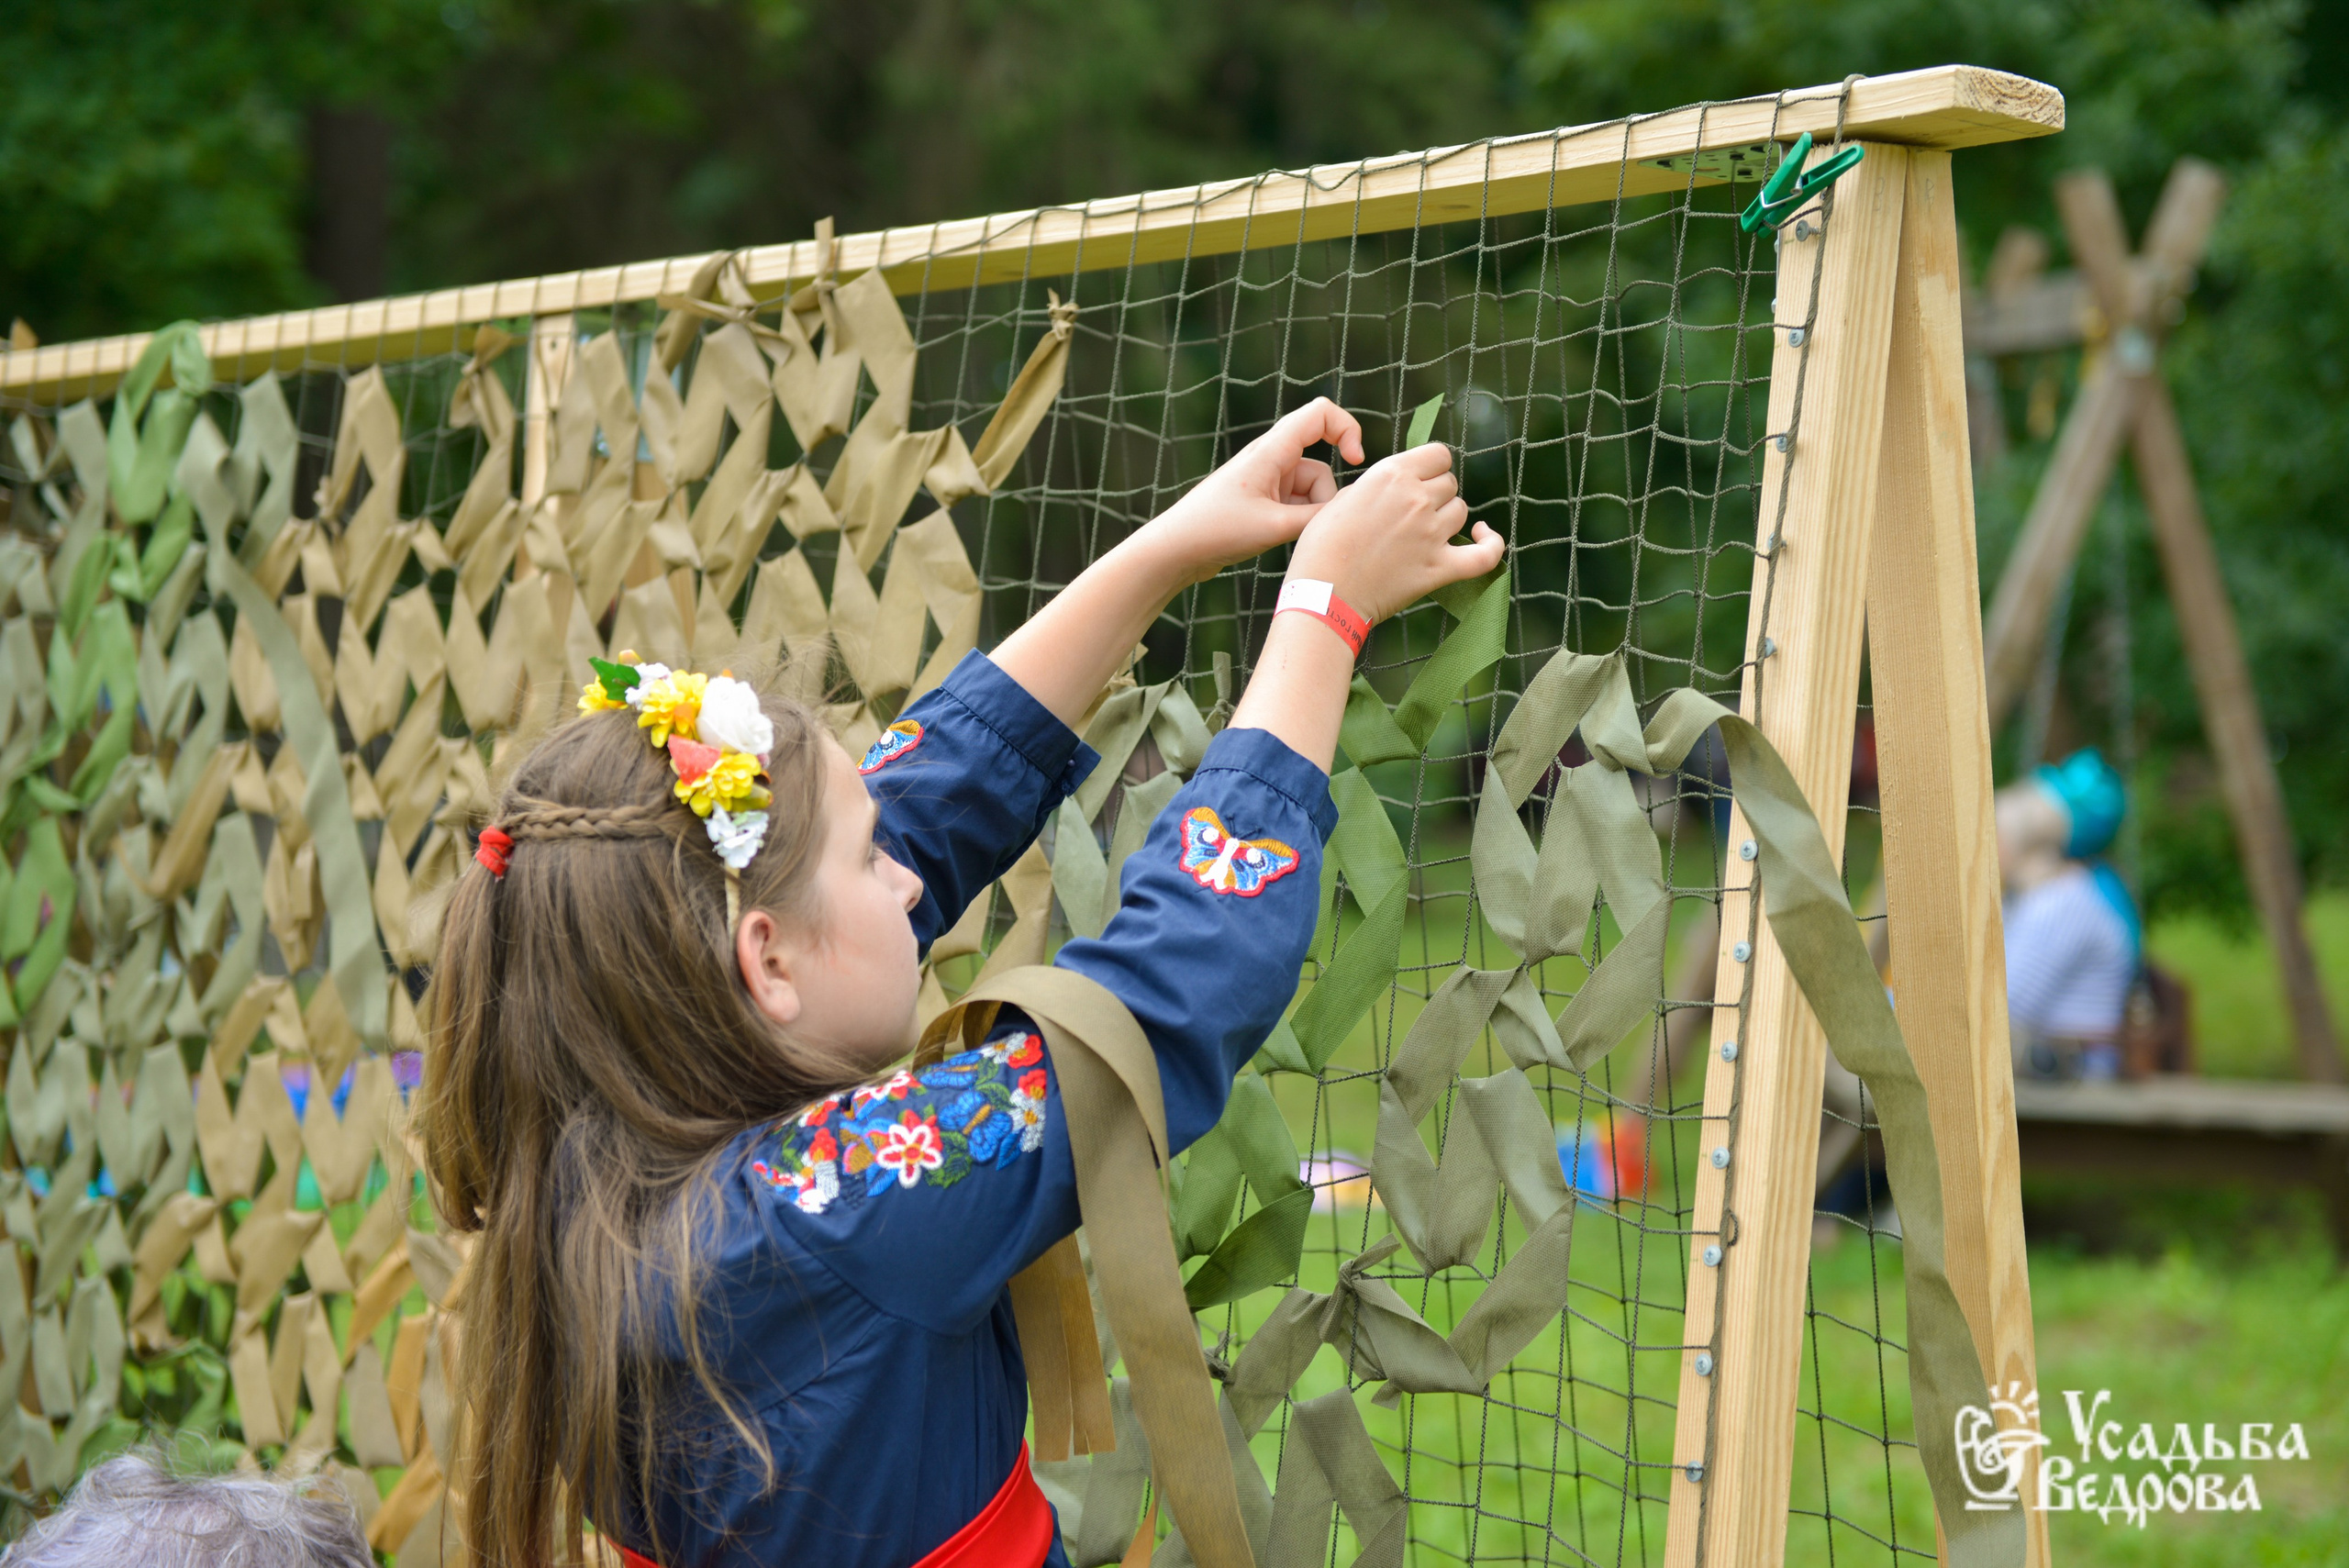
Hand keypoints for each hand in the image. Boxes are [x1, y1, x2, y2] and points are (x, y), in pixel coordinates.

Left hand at [1140, 397, 1367, 584]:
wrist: (1176, 549)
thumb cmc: (1216, 531)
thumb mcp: (1275, 527)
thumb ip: (1318, 518)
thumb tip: (1350, 512)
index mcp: (1271, 451)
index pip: (1321, 413)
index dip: (1347, 429)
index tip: (1355, 460)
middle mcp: (1270, 460)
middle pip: (1320, 465)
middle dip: (1325, 496)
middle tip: (1307, 526)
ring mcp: (1266, 482)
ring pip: (1309, 491)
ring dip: (1309, 514)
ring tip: (1284, 537)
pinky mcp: (1262, 502)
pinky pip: (1296, 505)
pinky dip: (1298, 521)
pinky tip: (1281, 541)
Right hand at [1287, 443, 1502, 622]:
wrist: (1323, 595)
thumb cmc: (1322, 549)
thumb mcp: (1341, 499)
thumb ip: (1375, 487)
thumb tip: (1394, 490)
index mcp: (1391, 474)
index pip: (1438, 454)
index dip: (1431, 467)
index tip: (1420, 481)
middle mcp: (1416, 498)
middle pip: (1449, 483)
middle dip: (1435, 495)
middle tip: (1412, 515)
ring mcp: (1431, 533)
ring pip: (1461, 511)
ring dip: (1448, 518)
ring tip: (1426, 533)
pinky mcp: (1439, 567)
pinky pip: (1485, 554)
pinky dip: (1492, 545)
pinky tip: (1485, 537)